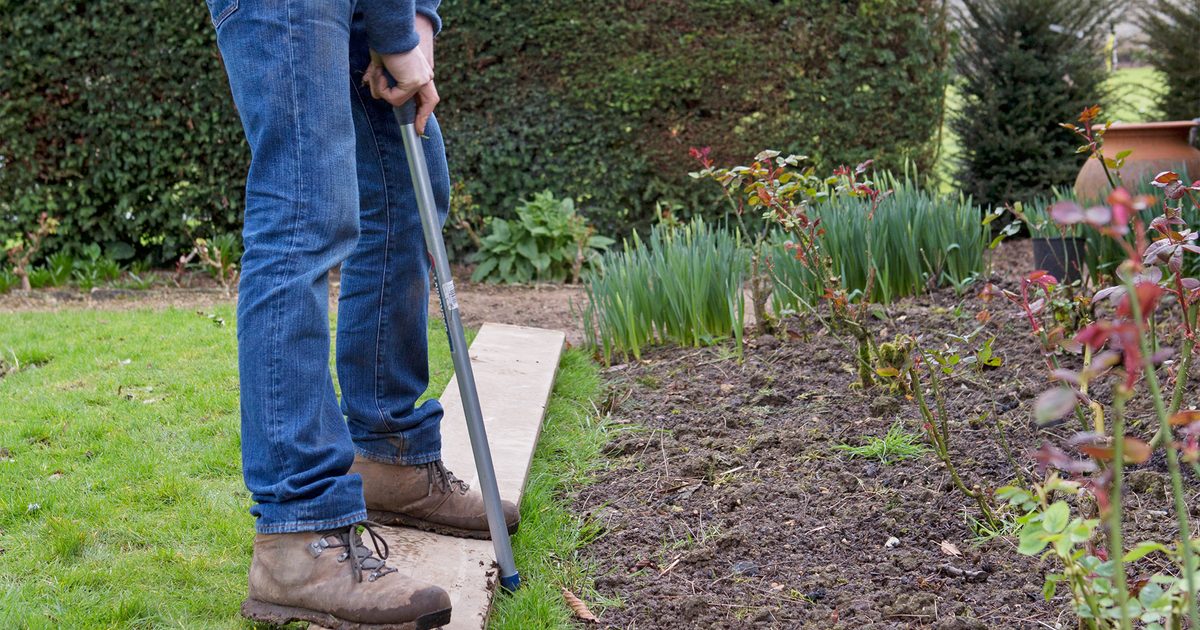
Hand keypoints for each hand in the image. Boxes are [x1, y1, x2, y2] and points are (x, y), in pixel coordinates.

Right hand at [363, 16, 438, 133]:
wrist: (388, 33)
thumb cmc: (384, 45)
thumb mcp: (383, 66)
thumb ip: (383, 81)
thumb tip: (376, 95)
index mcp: (420, 72)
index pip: (428, 96)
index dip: (424, 112)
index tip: (419, 128)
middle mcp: (425, 76)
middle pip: (430, 102)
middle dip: (421, 118)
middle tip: (417, 131)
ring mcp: (421, 80)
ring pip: (399, 101)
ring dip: (381, 90)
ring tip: (377, 74)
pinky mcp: (414, 82)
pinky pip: (394, 98)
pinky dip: (382, 88)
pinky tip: (380, 73)